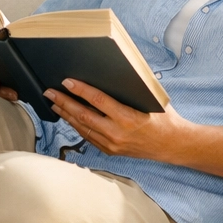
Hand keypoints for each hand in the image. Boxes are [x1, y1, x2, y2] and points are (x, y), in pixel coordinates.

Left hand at [47, 80, 222, 184]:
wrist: (173, 145)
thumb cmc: (163, 118)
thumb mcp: (150, 99)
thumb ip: (131, 89)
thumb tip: (113, 71)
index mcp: (128, 118)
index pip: (98, 101)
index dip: (80, 90)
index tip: (66, 81)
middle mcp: (117, 133)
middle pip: (83, 115)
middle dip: (64, 102)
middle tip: (49, 91)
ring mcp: (112, 144)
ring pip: (82, 128)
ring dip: (66, 114)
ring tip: (53, 103)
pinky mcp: (110, 151)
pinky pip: (88, 137)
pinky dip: (76, 125)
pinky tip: (68, 117)